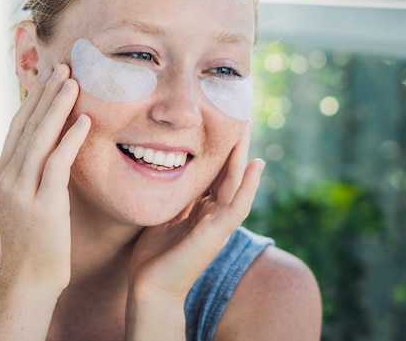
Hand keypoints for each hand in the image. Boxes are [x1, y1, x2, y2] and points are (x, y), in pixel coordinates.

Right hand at [0, 64, 90, 291]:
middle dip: (46, 93)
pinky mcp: (42, 204)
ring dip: (57, 106)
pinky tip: (84, 120)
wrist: (28, 280)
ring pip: (39, 137)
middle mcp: (8, 176)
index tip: (51, 75)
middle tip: (63, 65)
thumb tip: (55, 146)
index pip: (19, 126)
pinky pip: (57, 163)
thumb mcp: (30, 199)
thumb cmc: (35, 240)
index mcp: (4, 172)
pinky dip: (70, 139)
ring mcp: (22, 190)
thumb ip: (37, 171)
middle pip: (27, 124)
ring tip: (72, 80)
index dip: (35, 98)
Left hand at [128, 121, 264, 302]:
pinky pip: (236, 206)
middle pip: (228, 173)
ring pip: (236, 184)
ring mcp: (218, 225)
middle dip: (233, 146)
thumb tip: (167, 174)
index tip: (219, 123)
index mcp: (202, 210)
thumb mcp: (163, 217)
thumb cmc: (153, 257)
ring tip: (246, 129)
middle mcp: (214, 214)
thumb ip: (174, 199)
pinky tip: (255, 165)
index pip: (214, 173)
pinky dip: (247, 186)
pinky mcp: (216, 234)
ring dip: (243, 156)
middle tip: (239, 116)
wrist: (150, 289)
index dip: (219, 149)